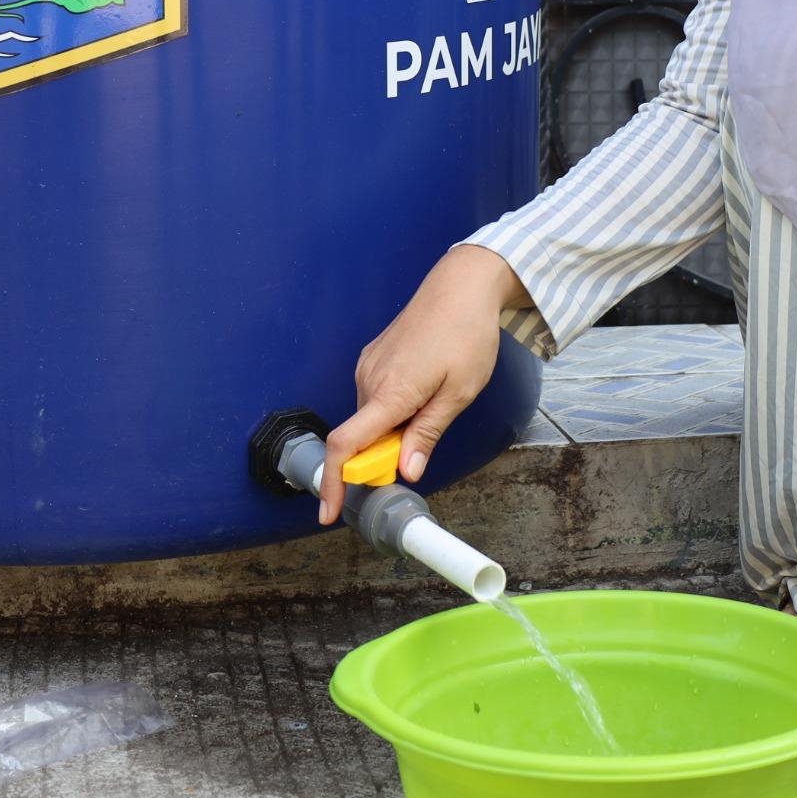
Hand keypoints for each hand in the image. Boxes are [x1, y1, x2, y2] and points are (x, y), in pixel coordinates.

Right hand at [319, 245, 527, 524]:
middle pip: (360, 437)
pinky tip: (423, 391)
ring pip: (370, 418)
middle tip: (422, 447)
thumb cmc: (466, 334)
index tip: (329, 511)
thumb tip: (406, 470)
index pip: (346, 445)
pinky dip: (390, 411)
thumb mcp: (459, 392)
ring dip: (391, 430)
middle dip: (382, 456)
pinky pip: (374, 397)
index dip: (335, 483)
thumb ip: (427, 433)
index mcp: (391, 391)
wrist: (461, 286)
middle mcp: (370, 378)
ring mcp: (368, 366)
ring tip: (434, 403)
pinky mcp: (372, 358)